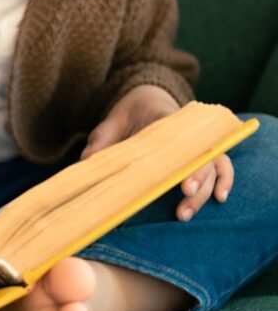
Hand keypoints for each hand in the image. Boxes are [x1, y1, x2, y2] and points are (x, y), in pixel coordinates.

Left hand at [81, 84, 233, 220]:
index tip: (185, 186)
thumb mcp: (112, 120)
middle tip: (182, 210)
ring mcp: (198, 142)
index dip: (188, 166)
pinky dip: (225, 180)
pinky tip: (220, 199)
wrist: (147, 96)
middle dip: (197, 185)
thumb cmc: (130, 112)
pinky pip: (222, 164)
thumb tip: (85, 162)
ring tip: (185, 214)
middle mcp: (189, 132)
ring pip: (214, 165)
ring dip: (205, 191)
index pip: (184, 143)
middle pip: (204, 159)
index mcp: (166, 120)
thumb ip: (101, 139)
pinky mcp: (202, 150)